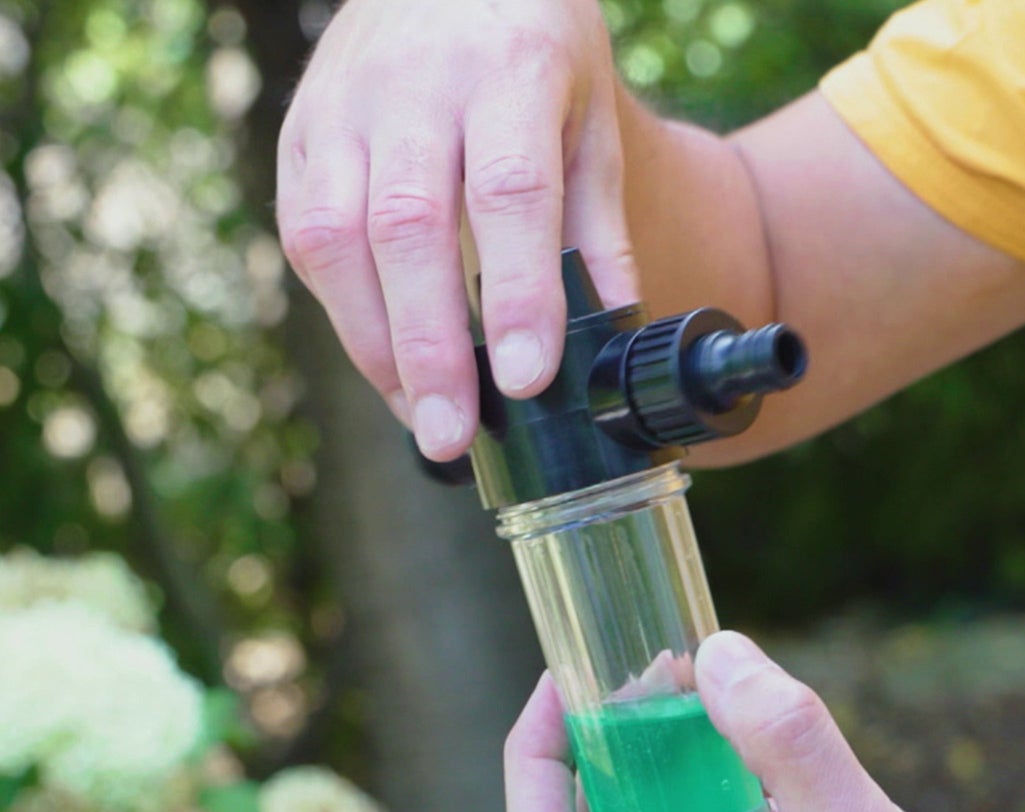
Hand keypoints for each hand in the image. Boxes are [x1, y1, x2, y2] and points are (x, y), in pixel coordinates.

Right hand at [277, 0, 638, 460]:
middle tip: (453, 436)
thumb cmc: (530, 49)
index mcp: (507, 71)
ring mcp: (341, 105)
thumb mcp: (589, 118)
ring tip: (423, 419)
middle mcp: (412, 84)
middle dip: (431, 346)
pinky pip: (306, 235)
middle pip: (408, 228)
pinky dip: (346, 314)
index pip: (509, 193)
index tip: (527, 380)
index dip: (516, 294)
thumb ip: (598, 225)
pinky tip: (388, 366)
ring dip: (377, 344)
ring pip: (337, 238)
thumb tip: (612, 336)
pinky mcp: (299, 132)